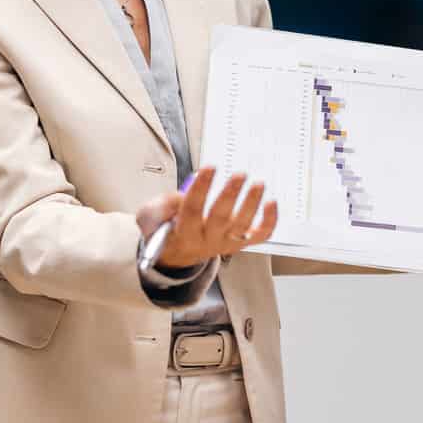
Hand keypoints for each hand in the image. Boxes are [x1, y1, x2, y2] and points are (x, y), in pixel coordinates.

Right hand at [135, 167, 276, 269]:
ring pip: (242, 226)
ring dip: (252, 205)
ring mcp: (225, 243)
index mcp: (183, 234)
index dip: (200, 188)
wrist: (179, 254)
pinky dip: (269, 222)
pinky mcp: (239, 243)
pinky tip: (272, 203)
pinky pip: (258, 235)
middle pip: (220, 218)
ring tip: (259, 184)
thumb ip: (160, 206)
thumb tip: (181, 194)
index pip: (192, 210)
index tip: (208, 168)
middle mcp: (207, 240)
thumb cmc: (167, 229)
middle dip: (230, 195)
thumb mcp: (150, 218)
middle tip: (240, 175)